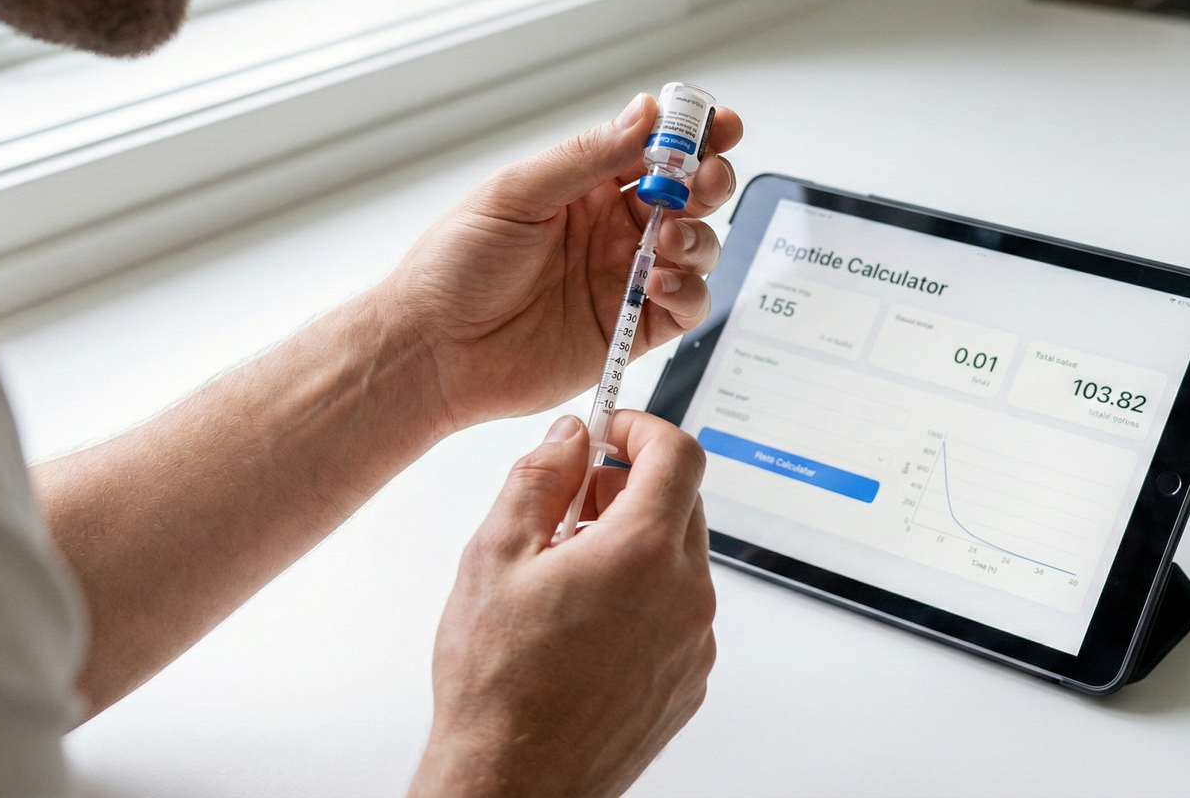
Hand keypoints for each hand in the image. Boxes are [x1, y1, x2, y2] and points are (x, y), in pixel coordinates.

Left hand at [378, 93, 742, 436]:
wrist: (434, 350)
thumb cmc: (455, 267)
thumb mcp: (517, 194)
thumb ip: (586, 156)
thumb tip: (644, 114)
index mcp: (583, 187)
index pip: (652, 151)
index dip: (691, 136)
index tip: (717, 125)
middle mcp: (611, 229)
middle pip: (688, 196)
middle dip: (710, 181)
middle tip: (705, 180)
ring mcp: (624, 278)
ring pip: (696, 248)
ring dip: (699, 237)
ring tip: (669, 240)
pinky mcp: (631, 329)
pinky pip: (685, 306)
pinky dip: (689, 291)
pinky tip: (660, 284)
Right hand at [412, 412, 715, 797]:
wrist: (513, 781)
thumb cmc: (499, 684)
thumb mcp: (495, 555)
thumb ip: (539, 477)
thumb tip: (568, 437)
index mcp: (643, 553)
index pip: (679, 453)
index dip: (643, 427)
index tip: (612, 430)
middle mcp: (686, 594)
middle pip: (681, 503)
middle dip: (629, 487)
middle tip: (571, 507)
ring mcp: (694, 641)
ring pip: (679, 559)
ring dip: (634, 546)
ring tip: (567, 575)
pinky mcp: (689, 678)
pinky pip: (678, 610)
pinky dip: (644, 597)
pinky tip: (586, 622)